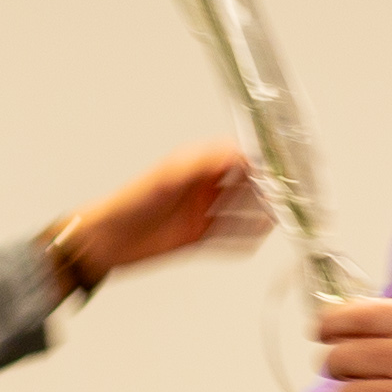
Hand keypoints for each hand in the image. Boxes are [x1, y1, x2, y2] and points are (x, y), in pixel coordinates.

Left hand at [52, 141, 260, 290]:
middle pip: (242, 184)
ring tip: (276, 215)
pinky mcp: (199, 237)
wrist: (108, 239)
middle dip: (262, 188)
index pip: (234, 157)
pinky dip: (244, 238)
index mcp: (195, 166)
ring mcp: (202, 212)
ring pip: (239, 211)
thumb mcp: (167, 176)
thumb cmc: (129, 202)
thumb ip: (202, 163)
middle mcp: (202, 187)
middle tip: (282, 193)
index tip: (274, 165)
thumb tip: (235, 152)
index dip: (255, 160)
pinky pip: (229, 237)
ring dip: (257, 213)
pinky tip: (257, 237)